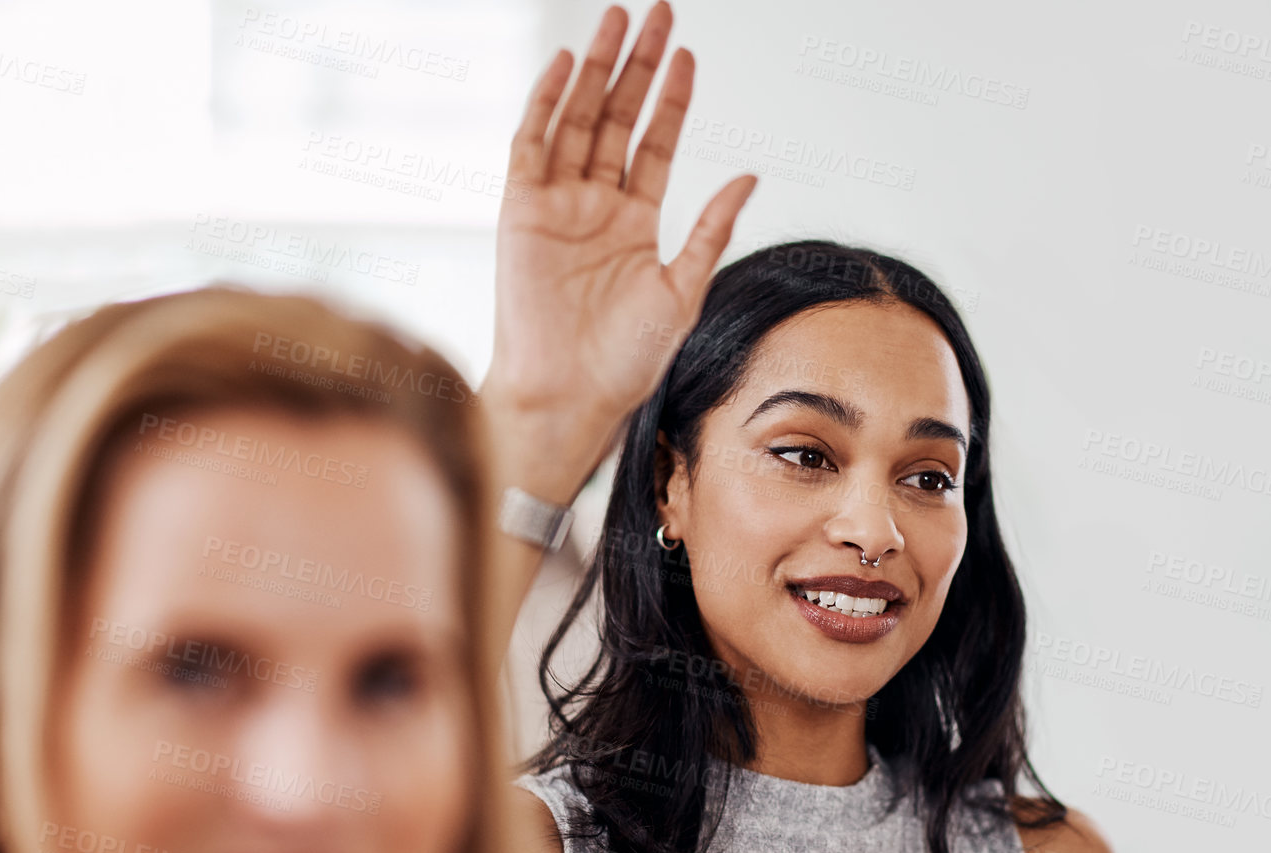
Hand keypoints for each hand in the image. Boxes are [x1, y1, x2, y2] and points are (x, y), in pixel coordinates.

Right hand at [481, 2, 756, 503]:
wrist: (569, 396)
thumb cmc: (626, 362)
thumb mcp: (683, 290)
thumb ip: (711, 229)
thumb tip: (749, 176)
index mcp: (634, 224)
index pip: (654, 145)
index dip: (671, 101)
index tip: (688, 57)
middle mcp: (594, 207)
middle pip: (616, 118)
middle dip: (636, 66)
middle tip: (656, 13)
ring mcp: (555, 205)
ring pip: (575, 120)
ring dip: (595, 70)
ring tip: (618, 20)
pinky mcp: (520, 212)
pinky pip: (531, 147)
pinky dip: (545, 105)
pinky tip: (566, 66)